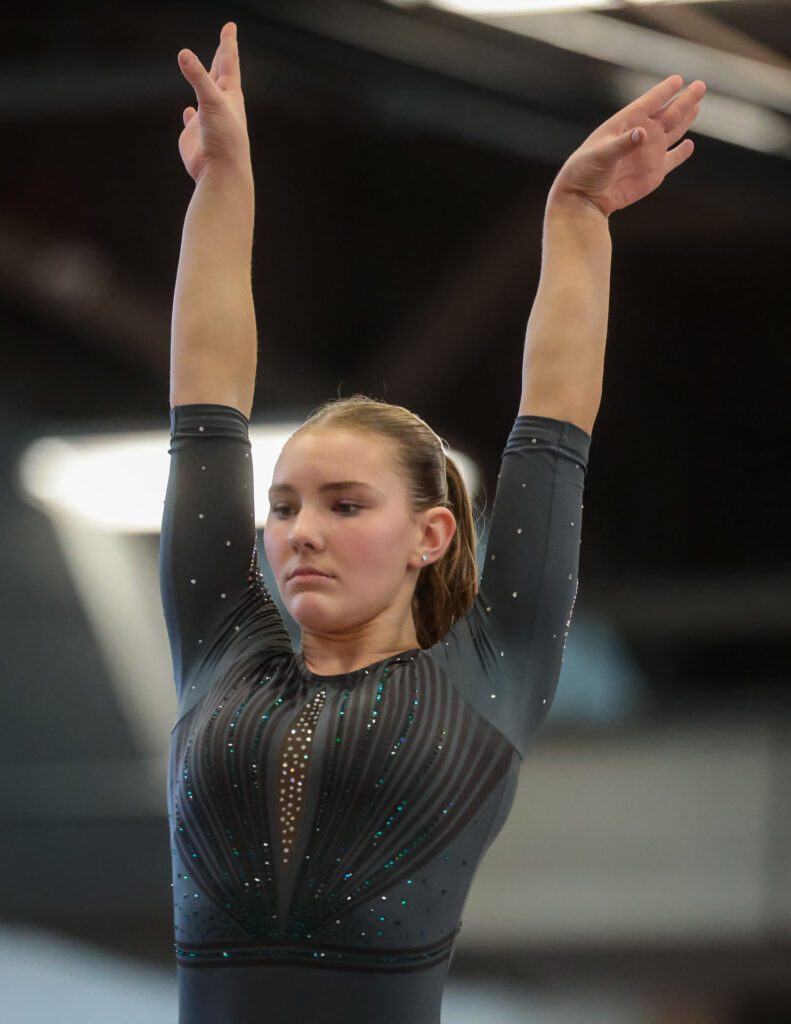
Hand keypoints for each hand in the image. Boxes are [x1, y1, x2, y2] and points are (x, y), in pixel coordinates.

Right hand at [177, 22, 251, 183]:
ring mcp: (208, 120)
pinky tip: (188, 112)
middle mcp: (221, 106)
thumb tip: (183, 54)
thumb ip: (198, 77)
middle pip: (220, 75)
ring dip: (204, 84)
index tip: (230, 26)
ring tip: (205, 73)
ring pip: (205, 96)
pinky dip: (189, 114)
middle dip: (221, 58)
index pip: (229, 62)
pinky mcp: (195, 135)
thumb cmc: (224, 138)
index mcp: (231, 96)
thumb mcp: (212, 102)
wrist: (221, 172)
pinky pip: (192, 121)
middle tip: (224, 43)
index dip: (228, 43)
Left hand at [548, 75, 705, 217]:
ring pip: (673, 131)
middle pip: (668, 113)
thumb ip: (622, 144)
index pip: (650, 102)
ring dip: (686, 118)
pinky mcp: (654, 172)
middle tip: (700, 86)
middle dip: (685, 100)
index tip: (678, 79)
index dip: (664, 91)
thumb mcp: (601, 154)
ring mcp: (649, 153)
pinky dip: (682, 152)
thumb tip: (643, 132)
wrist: (584, 198)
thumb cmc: (585, 170)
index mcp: (626, 123)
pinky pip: (673, 159)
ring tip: (697, 104)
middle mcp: (641, 135)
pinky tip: (689, 144)